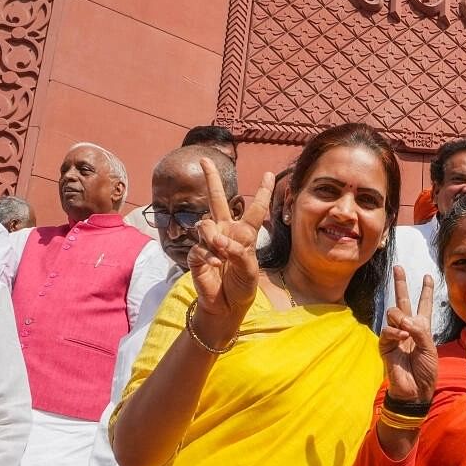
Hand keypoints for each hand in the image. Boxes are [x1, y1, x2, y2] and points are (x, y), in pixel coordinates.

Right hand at [188, 159, 273, 321]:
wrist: (226, 305)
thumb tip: (220, 241)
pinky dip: (208, 256)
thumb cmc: (242, 286)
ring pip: (206, 224)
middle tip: (203, 159)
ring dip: (214, 238)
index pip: (255, 209)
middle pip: (217, 200)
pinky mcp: (196, 254)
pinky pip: (200, 247)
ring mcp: (209, 241)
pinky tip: (215, 266)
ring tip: (222, 254)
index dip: (262, 192)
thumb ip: (239, 252)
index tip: (269, 174)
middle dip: (210, 179)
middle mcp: (226, 232)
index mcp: (244, 233)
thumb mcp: (250, 270)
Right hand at [380, 266, 437, 402]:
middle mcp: (408, 328)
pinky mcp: (385, 345)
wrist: (415, 391)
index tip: (428, 277)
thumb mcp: (430, 347)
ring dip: (401, 317)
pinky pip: (387, 330)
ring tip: (407, 330)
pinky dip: (395, 331)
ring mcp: (395, 335)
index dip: (426, 291)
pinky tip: (401, 337)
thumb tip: (403, 319)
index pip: (424, 305)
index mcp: (422, 327)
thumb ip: (419, 330)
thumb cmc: (426, 370)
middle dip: (401, 283)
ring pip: (393, 312)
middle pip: (402, 300)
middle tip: (398, 266)